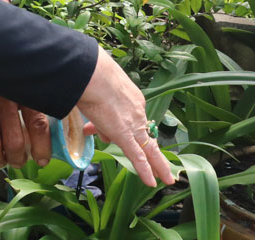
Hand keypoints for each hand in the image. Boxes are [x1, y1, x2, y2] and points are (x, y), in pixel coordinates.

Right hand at [0, 74, 50, 168]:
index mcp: (22, 89)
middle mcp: (3, 99)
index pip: (37, 125)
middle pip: (14, 141)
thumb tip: (60, 103)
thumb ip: (38, 85)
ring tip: (2, 160)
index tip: (41, 160)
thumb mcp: (23, 67)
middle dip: (18, 158)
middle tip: (19, 161)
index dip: (42, 148)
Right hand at [77, 46, 174, 187]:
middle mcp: (137, 111)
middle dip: (155, 151)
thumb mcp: (98, 91)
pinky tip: (152, 182)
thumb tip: (98, 130)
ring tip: (164, 176)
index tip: (102, 128)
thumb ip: (98, 109)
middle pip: (145, 134)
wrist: (92, 73)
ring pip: (149, 148)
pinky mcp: (125, 135)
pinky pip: (138, 156)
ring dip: (157, 164)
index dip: (115, 126)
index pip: (128, 117)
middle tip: (164, 165)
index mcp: (132, 97)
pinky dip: (145, 170)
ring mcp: (133, 123)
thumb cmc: (90, 75)